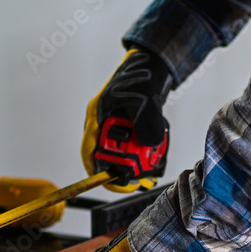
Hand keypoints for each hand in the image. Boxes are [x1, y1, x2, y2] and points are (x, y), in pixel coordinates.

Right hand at [81, 47, 173, 192]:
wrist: (152, 69)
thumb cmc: (141, 78)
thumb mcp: (144, 98)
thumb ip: (147, 120)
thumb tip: (150, 144)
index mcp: (98, 116)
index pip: (90, 151)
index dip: (99, 171)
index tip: (116, 182)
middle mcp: (104, 126)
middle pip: (108, 158)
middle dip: (126, 171)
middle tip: (143, 178)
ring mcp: (117, 130)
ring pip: (125, 156)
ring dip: (140, 163)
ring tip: (155, 166)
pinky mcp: (131, 132)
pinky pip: (137, 150)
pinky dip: (149, 155)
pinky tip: (159, 155)